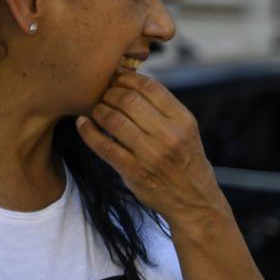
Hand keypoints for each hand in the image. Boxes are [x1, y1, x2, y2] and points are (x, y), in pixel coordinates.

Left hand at [74, 72, 222, 221]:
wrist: (195, 201)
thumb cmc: (186, 161)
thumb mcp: (186, 131)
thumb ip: (163, 108)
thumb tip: (128, 80)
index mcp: (184, 121)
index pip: (150, 86)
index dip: (127, 78)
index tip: (117, 79)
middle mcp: (169, 136)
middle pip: (128, 99)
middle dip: (110, 93)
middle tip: (103, 95)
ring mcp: (151, 155)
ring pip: (113, 119)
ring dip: (98, 110)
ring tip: (96, 110)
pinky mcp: (134, 172)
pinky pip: (103, 145)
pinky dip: (88, 131)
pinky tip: (84, 124)